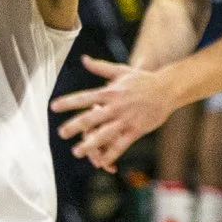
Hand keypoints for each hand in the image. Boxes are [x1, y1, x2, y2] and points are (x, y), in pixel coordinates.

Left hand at [52, 56, 178, 167]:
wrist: (168, 89)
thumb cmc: (144, 80)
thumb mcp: (122, 71)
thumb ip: (101, 68)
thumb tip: (83, 59)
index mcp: (110, 92)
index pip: (85, 97)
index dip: (69, 102)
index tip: (53, 106)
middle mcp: (116, 106)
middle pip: (92, 117)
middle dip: (75, 126)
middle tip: (61, 133)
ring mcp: (126, 119)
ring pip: (105, 134)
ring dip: (90, 143)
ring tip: (77, 152)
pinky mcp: (136, 130)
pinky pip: (122, 144)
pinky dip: (112, 154)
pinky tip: (103, 162)